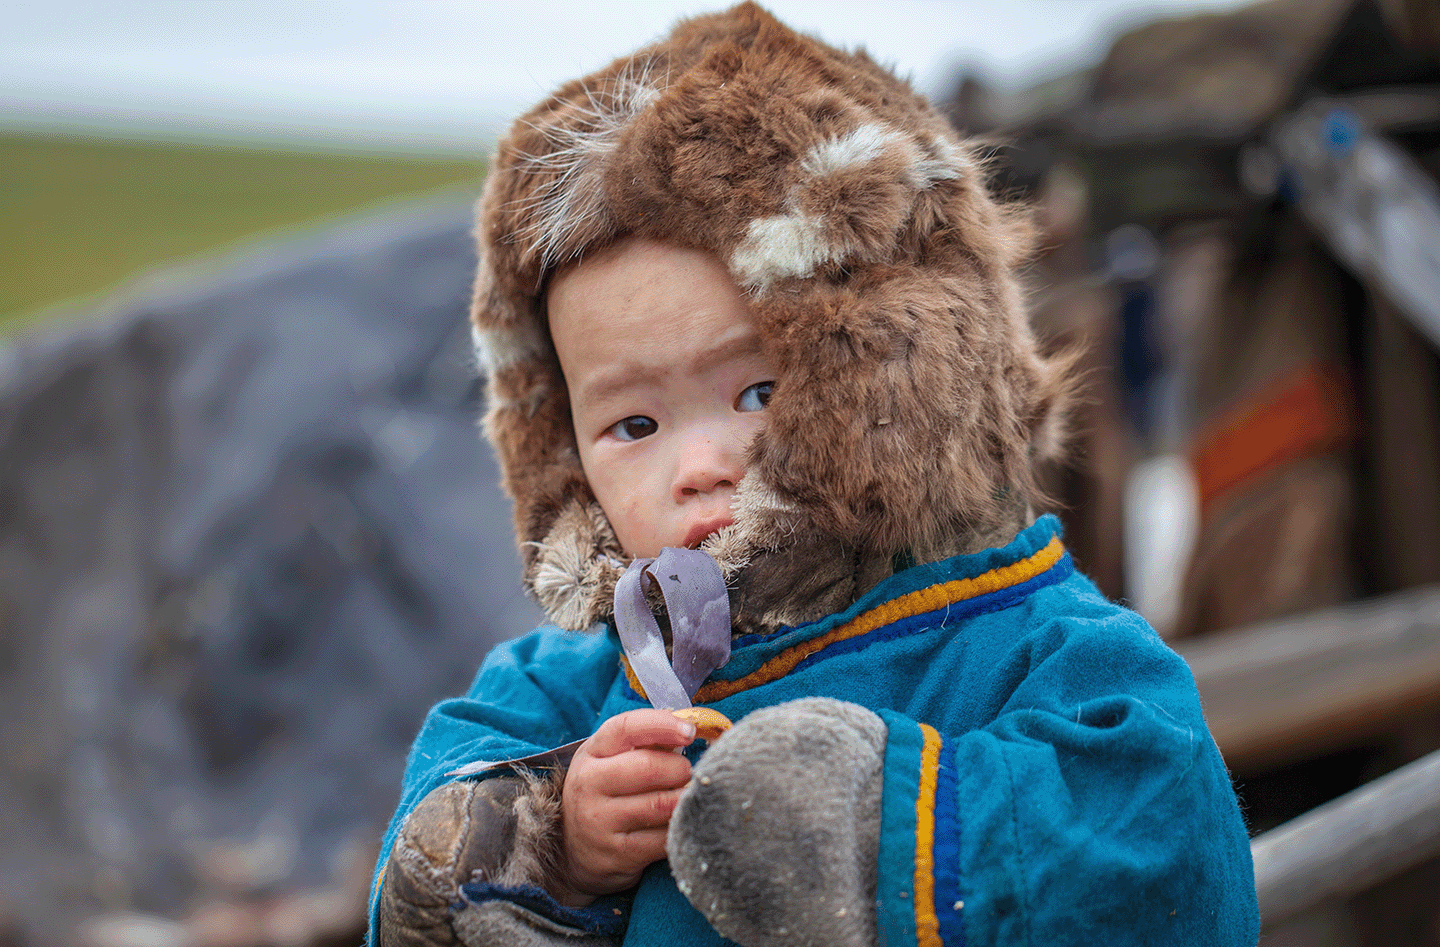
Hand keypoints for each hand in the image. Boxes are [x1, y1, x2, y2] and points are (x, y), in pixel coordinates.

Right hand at [554, 708, 696, 905]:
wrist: (573, 850)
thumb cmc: (606, 792)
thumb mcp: (612, 760)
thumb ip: (647, 742)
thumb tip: (690, 727)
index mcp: (592, 752)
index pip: (626, 727)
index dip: (663, 725)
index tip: (691, 731)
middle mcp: (589, 784)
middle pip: (649, 767)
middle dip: (680, 769)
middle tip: (689, 774)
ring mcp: (600, 821)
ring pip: (661, 805)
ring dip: (685, 799)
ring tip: (689, 796)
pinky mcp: (617, 854)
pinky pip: (663, 839)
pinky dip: (681, 828)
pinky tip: (681, 822)